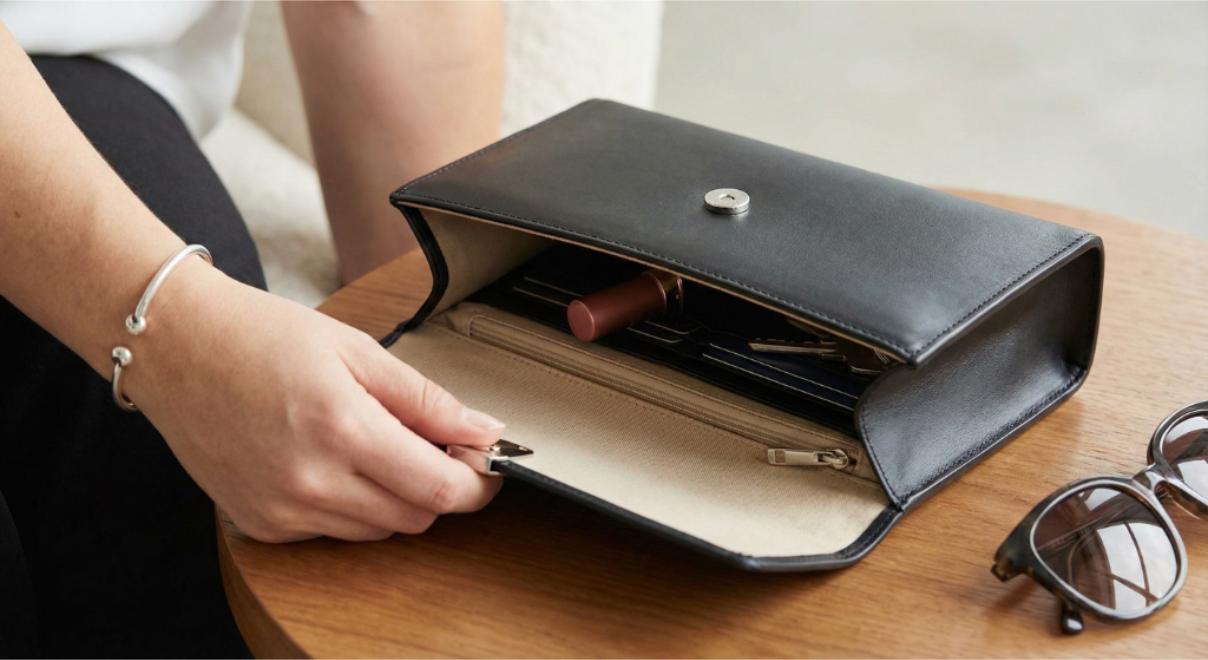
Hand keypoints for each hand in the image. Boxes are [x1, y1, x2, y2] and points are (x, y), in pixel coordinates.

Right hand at [123, 259, 504, 541]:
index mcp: (342, 429)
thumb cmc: (261, 336)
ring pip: (378, 530)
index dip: (478, 483)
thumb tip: (482, 429)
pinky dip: (351, 505)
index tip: (488, 464)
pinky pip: (333, 531)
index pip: (439, 489)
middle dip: (440, 486)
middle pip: (415, 517)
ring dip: (397, 497)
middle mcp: (311, 480)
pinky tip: (331, 460)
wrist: (176, 348)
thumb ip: (426, 399)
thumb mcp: (358, 350)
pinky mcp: (261, 524)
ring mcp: (282, 509)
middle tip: (437, 445)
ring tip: (377, 444)